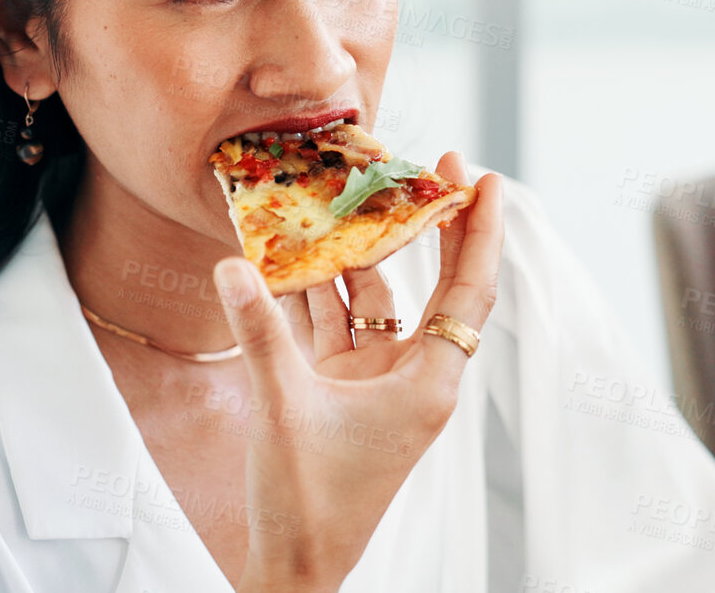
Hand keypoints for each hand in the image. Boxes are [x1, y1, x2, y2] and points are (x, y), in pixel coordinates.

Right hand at [212, 152, 502, 592]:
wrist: (290, 569)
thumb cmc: (309, 505)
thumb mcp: (285, 410)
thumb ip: (261, 333)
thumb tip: (233, 265)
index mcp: (427, 384)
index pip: (467, 293)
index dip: (476, 233)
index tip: (481, 177)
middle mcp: (408, 375)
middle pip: (430, 283)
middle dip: (425, 224)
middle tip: (429, 162)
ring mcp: (372, 381)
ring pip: (370, 298)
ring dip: (350, 251)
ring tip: (334, 192)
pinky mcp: (335, 390)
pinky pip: (329, 323)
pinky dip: (310, 290)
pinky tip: (287, 250)